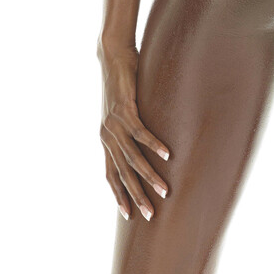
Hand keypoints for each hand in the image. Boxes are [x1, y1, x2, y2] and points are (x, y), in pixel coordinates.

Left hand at [98, 43, 169, 221]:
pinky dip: (154, 144)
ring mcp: (113, 124)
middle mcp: (107, 136)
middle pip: (122, 173)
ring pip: (131, 157)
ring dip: (148, 175)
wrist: (111, 57)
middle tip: (149, 214)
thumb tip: (149, 146)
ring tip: (164, 190)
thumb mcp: (124, 114)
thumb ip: (132, 131)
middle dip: (136, 195)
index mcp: (106, 140)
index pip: (109, 175)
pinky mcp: (123, 109)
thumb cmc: (122, 85)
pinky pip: (140, 132)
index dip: (118, 195)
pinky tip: (167, 155)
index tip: (129, 216)